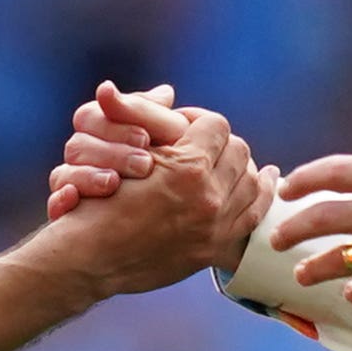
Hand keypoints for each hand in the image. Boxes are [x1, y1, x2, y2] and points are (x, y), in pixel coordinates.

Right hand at [48, 85, 277, 273]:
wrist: (91, 259)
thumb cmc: (98, 204)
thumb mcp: (124, 155)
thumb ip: (151, 123)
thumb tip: (169, 91)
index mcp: (187, 169)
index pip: (217, 126)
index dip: (201, 119)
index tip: (188, 125)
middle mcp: (208, 197)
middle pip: (239, 152)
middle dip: (222, 144)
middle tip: (206, 145)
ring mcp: (214, 226)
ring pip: (251, 183)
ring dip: (242, 168)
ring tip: (230, 164)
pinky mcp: (213, 248)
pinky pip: (252, 216)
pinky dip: (257, 197)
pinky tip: (260, 184)